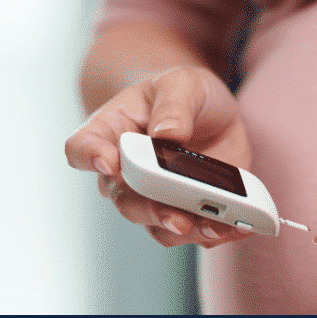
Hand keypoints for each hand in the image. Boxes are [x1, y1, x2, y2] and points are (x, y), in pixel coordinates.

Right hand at [65, 65, 252, 246]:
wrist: (207, 112)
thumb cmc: (182, 94)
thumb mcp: (182, 83)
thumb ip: (173, 105)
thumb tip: (168, 134)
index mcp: (111, 133)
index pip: (82, 147)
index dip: (89, 157)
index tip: (108, 162)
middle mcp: (125, 174)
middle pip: (124, 200)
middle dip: (150, 210)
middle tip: (176, 217)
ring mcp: (154, 197)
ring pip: (158, 225)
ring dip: (186, 231)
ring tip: (215, 227)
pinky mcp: (185, 210)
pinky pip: (192, 233)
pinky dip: (213, 233)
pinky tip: (234, 228)